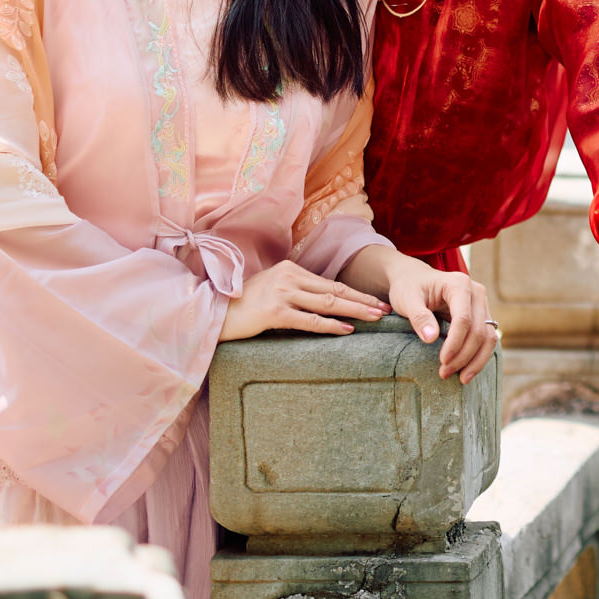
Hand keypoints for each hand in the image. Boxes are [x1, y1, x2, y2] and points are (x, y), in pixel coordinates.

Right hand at [219, 260, 387, 340]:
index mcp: (290, 269)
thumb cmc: (243, 305)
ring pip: (327, 303)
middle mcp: (288, 277)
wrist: (213, 313)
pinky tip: (347, 329)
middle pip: (334, 291)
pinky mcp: (274, 312)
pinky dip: (331, 325)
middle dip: (362, 300)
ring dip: (355, 311)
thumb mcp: (272, 290)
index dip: (355, 293)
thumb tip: (324, 302)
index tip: (375, 301)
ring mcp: (282, 293)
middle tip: (385, 309)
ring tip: (375, 317)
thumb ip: (295, 292)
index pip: (330, 283)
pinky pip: (310, 320)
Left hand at [349, 250, 497, 383]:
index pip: (464, 318)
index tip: (443, 362)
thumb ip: (419, 317)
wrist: (415, 279)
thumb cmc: (409, 287)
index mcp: (459, 284)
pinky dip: (478, 357)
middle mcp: (476, 293)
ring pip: (488, 337)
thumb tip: (431, 339)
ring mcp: (482, 304)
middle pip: (479, 330)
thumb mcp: (407, 300)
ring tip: (460, 378)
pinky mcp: (482, 317)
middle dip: (464, 356)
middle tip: (444, 373)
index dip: (456, 343)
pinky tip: (466, 371)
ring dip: (475, 360)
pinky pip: (487, 339)